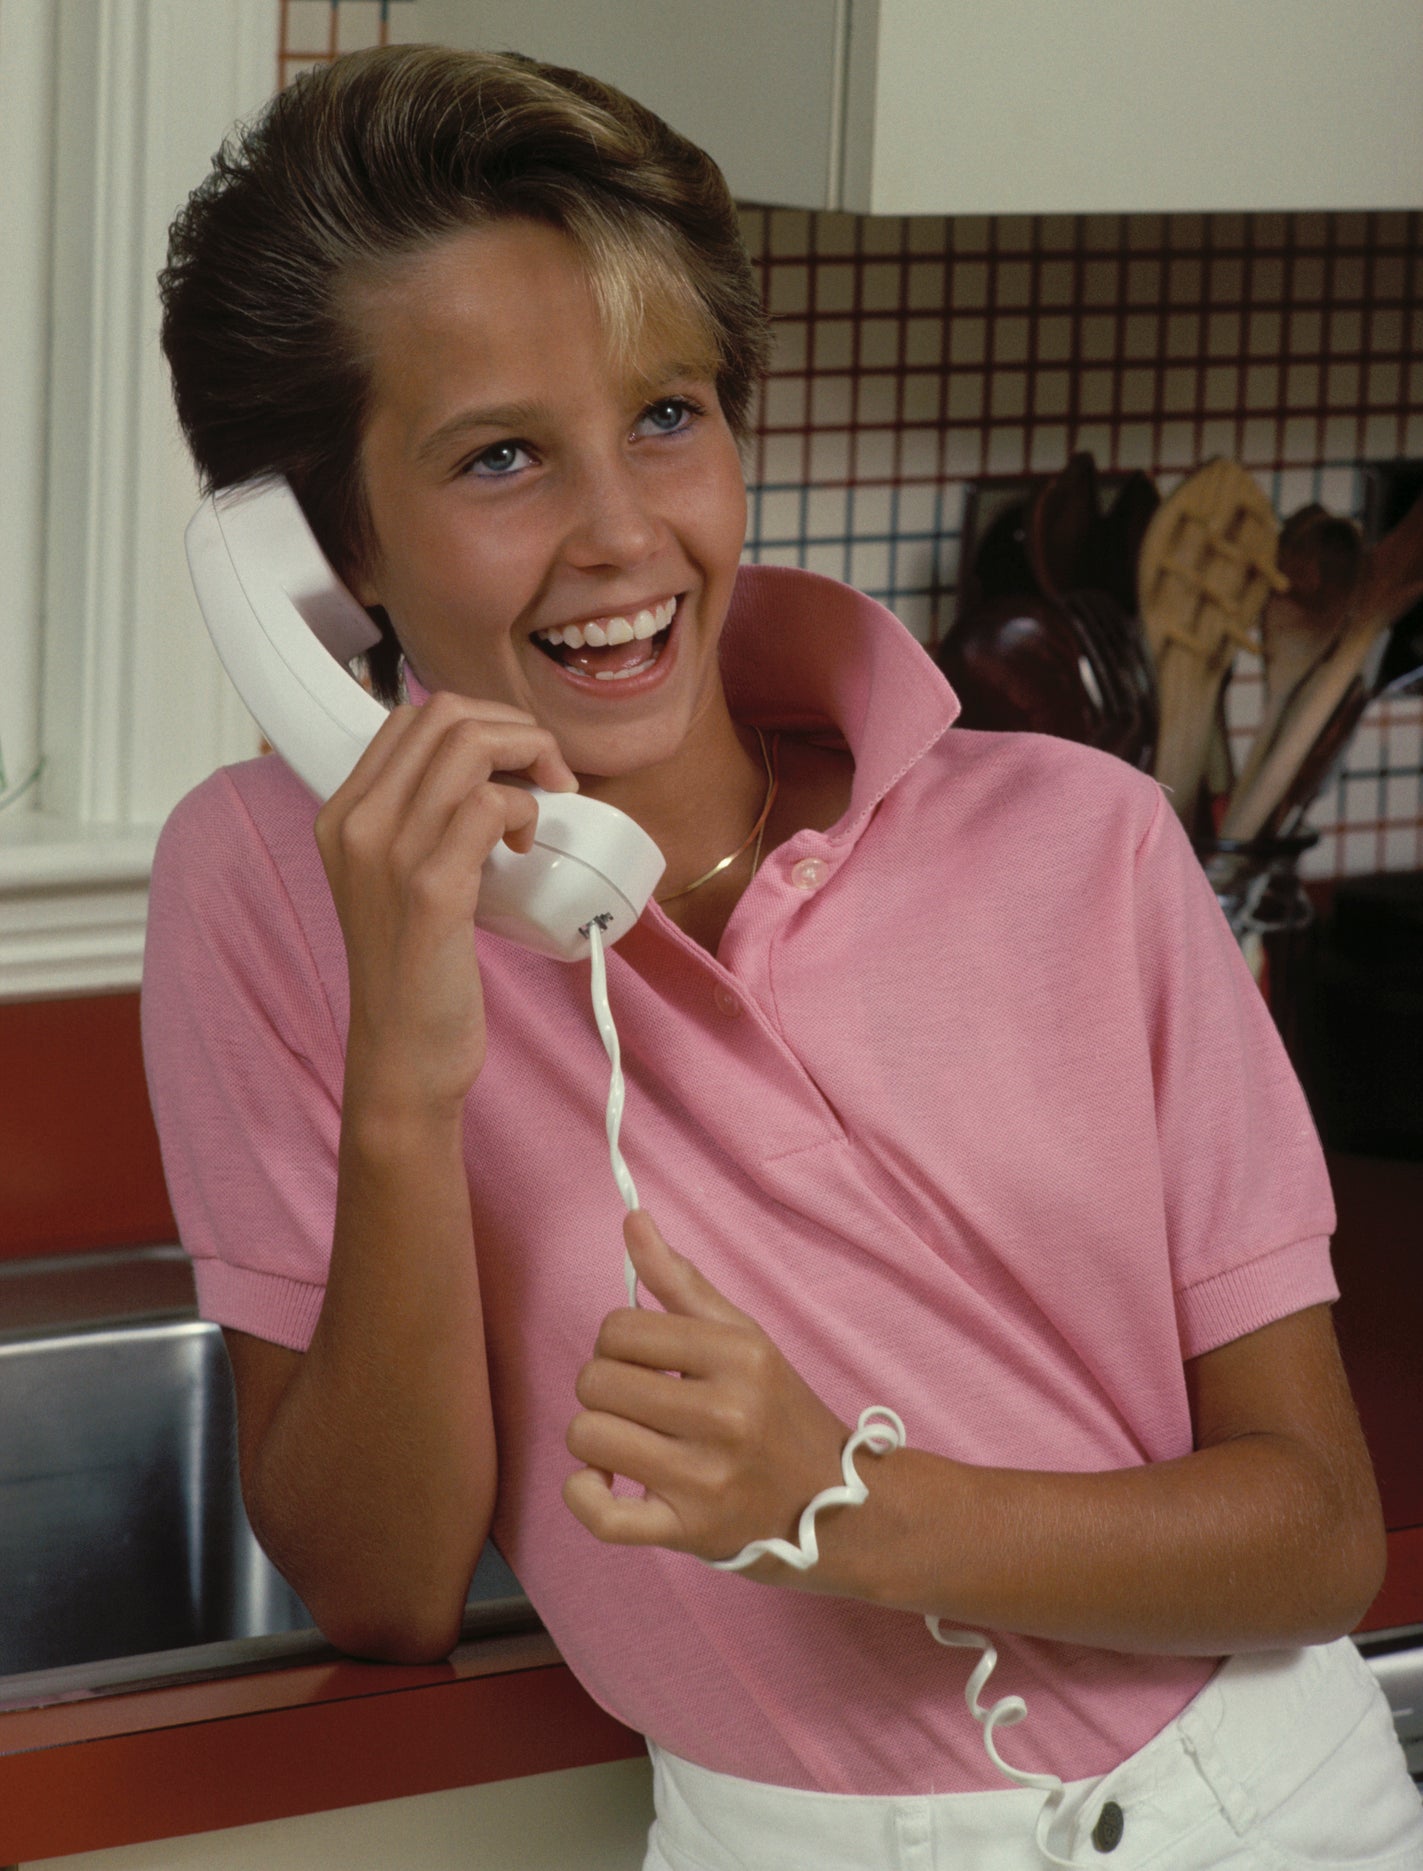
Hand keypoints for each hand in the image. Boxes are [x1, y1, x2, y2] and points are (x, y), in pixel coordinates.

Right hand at [315, 695, 577, 1115]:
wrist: (403, 1053)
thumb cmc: (414, 968)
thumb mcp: (394, 878)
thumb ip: (417, 821)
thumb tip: (483, 769)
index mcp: (342, 815)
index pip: (412, 717)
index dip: (481, 722)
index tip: (516, 761)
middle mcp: (356, 824)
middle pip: (444, 715)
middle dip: (515, 728)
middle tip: (547, 775)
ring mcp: (390, 854)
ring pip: (470, 746)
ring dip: (530, 759)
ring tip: (544, 804)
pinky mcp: (432, 889)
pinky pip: (490, 804)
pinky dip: (525, 809)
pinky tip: (526, 846)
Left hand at [563, 1210, 850, 1575]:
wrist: (839, 1506)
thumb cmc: (780, 1413)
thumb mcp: (744, 1338)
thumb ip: (681, 1280)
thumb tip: (631, 1218)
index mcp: (738, 1355)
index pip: (620, 1328)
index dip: (616, 1342)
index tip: (643, 1362)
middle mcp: (725, 1413)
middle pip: (596, 1381)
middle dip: (604, 1388)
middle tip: (637, 1403)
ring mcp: (706, 1477)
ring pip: (588, 1437)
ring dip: (595, 1439)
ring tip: (628, 1441)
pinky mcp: (688, 1530)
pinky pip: (602, 1515)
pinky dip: (583, 1496)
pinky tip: (601, 1483)